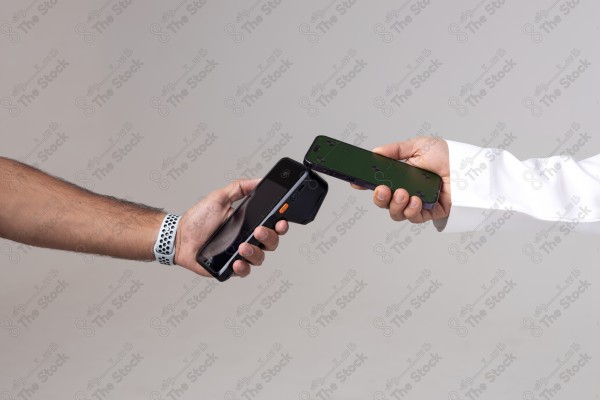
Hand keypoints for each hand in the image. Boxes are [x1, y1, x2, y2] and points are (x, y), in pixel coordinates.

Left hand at [174, 179, 288, 277]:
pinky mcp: (230, 268)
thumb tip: (258, 180)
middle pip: (272, 242)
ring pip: (260, 258)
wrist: (179, 237)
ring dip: (255, 252)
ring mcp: (240, 254)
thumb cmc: (198, 219)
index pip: (272, 224)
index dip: (281, 223)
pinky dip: (243, 268)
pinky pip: (244, 272)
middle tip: (259, 231)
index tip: (281, 220)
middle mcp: (248, 239)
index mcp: (249, 223)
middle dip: (270, 237)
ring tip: (242, 246)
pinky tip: (237, 262)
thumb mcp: (219, 197)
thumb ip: (240, 187)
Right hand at [354, 136, 450, 224]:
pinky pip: (414, 218)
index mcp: (401, 176)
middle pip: (384, 202)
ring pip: (396, 213)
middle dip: (379, 198)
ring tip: (403, 194)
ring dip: (396, 205)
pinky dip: (412, 211)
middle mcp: (407, 191)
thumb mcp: (418, 146)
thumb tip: (375, 152)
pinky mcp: (430, 213)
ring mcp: (417, 203)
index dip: (366, 185)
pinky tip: (415, 201)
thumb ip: (395, 149)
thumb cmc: (446, 155)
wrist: (467, 166)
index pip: (379, 183)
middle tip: (383, 190)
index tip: (356, 183)